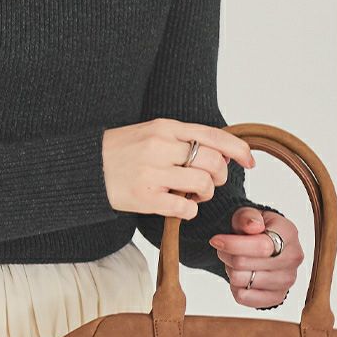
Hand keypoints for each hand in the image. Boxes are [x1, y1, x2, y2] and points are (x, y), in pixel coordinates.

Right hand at [101, 118, 253, 216]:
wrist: (87, 167)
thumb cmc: (122, 150)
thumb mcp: (151, 132)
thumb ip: (181, 138)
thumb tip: (219, 152)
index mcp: (163, 127)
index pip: (211, 135)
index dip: (237, 149)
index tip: (250, 161)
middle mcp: (160, 146)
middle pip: (212, 162)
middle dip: (220, 176)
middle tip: (210, 182)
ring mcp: (152, 172)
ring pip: (202, 184)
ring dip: (205, 194)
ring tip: (193, 194)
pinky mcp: (146, 197)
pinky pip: (185, 208)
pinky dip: (190, 210)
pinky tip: (180, 206)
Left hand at [209, 208, 303, 308]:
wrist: (262, 243)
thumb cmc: (254, 227)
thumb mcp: (247, 214)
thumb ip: (247, 216)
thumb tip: (254, 226)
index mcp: (288, 233)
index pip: (261, 246)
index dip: (233, 244)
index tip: (215, 241)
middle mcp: (293, 258)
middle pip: (245, 264)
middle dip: (227, 255)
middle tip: (223, 249)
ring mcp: (288, 280)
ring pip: (242, 281)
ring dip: (230, 270)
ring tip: (234, 260)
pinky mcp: (278, 297)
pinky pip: (244, 298)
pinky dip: (235, 286)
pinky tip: (240, 275)